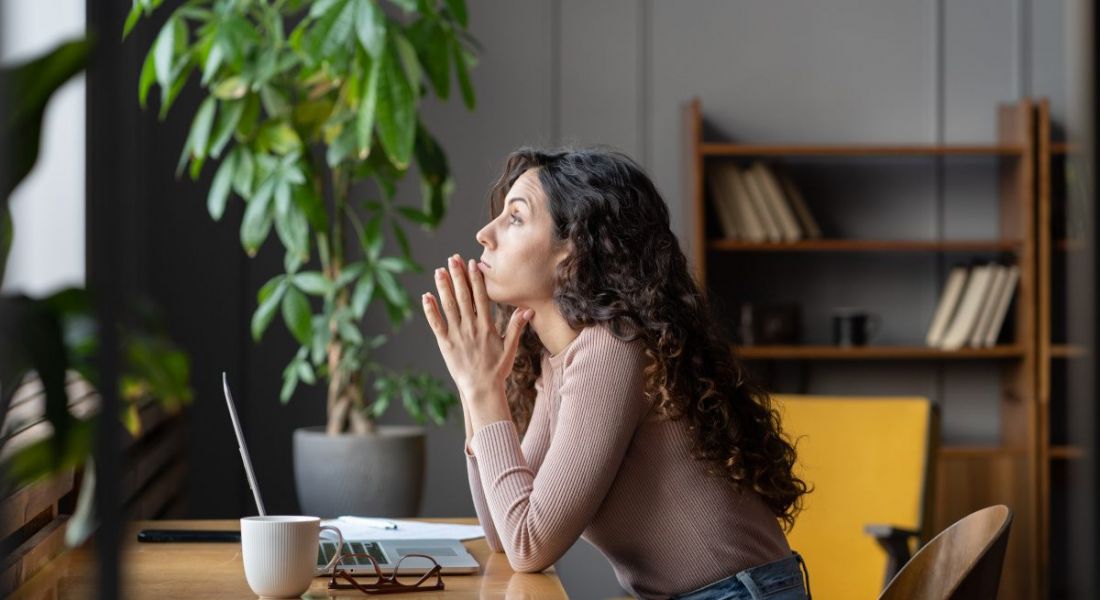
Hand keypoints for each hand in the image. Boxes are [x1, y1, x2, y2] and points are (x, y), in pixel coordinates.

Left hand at [422, 253, 533, 400]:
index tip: (473, 264)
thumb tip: (527, 309)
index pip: (481, 297)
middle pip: (463, 297)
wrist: (482, 389)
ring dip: (443, 287)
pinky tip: (426, 296)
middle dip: (458, 276)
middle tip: (453, 258)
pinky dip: (430, 310)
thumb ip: (516, 327)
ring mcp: (457, 335)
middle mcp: (471, 327)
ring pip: (449, 307)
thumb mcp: (510, 348)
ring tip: (439, 271)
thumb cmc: (497, 370)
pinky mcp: (445, 344)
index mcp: (487, 326)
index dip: (476, 279)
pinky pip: (436, 324)